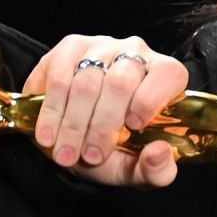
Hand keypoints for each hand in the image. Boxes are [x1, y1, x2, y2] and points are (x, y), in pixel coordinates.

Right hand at [25, 34, 189, 186]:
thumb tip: (159, 152)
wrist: (74, 138)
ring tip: (66, 154)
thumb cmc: (114, 149)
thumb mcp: (136, 168)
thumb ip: (157, 170)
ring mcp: (102, 46)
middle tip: (90, 157)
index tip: (133, 127)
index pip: (168, 74)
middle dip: (102, 126)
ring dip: (73, 124)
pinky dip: (52, 111)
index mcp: (165, 77)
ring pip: (87, 81)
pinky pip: (59, 75)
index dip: (150, 100)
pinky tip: (48, 136)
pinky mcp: (70, 47)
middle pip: (121, 82)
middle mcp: (137, 54)